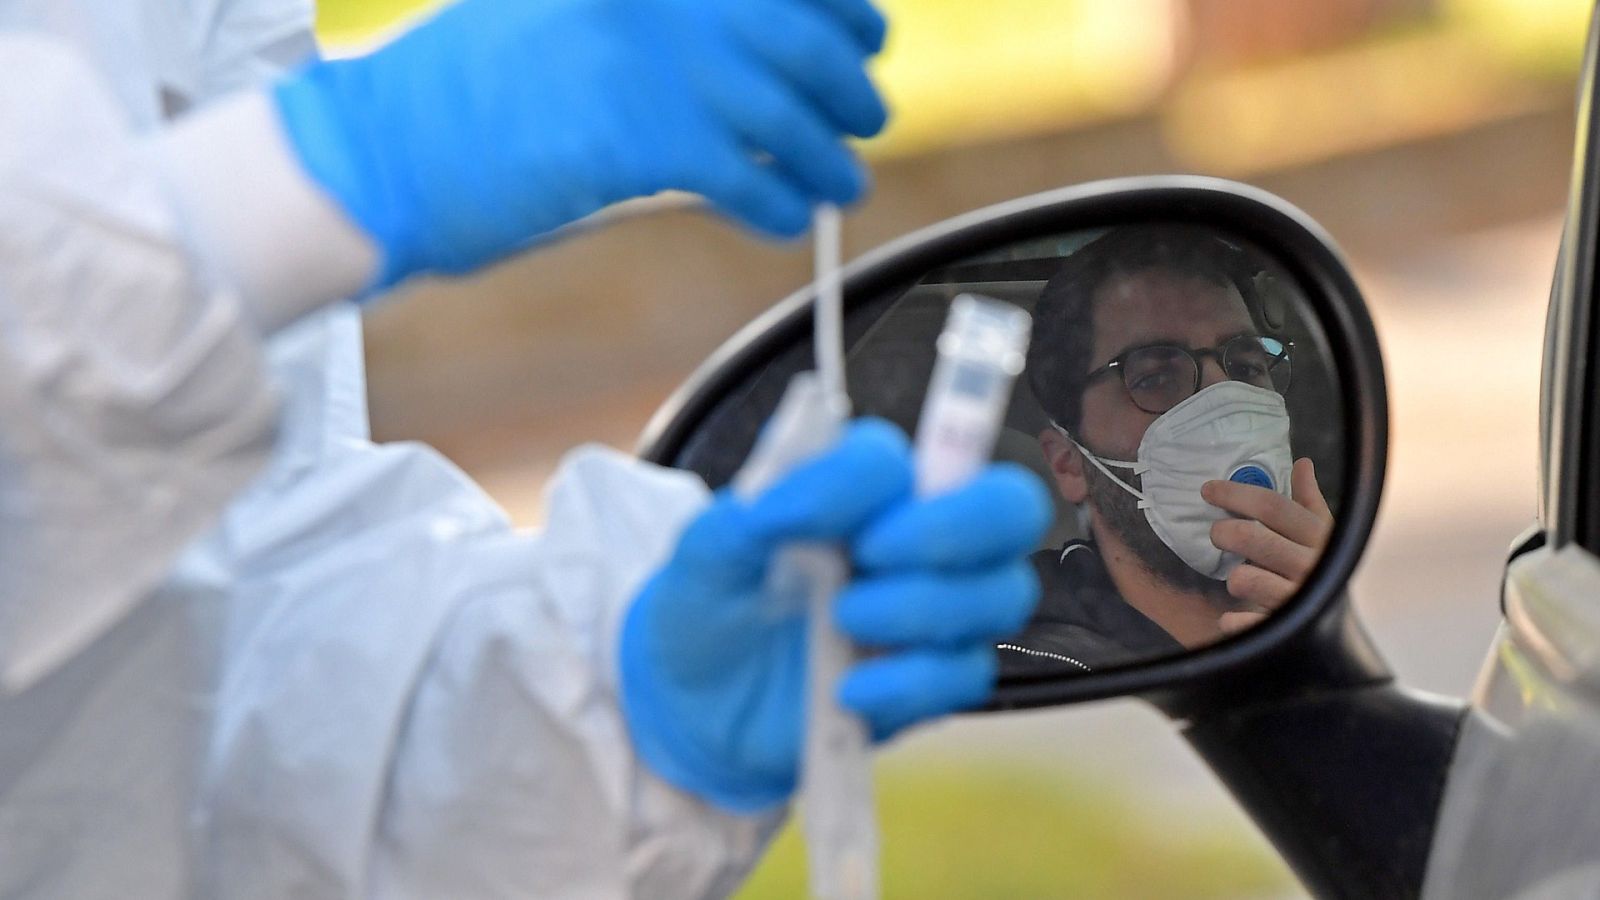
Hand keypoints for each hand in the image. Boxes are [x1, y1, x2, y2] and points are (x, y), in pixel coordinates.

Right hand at [273, 0, 888, 286]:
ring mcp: (647, 55)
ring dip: (827, 151)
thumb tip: (751, 42)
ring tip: (840, 181)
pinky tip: (782, 217)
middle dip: (847, 80)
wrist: (382, 146)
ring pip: (786, 106)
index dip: (839, 5)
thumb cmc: (465, 91)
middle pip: (798, 30)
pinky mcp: (638, 134)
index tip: (864, 35)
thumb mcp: (560, 10)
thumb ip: (654, 17)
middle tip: (863, 115)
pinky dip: (778, 201)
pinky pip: (748, 173)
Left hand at [619, 420, 1049, 811]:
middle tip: (872, 553)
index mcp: (870, 484)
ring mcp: (941, 608)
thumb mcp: (705, 550)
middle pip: (1009, 505)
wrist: (697, 704)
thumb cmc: (712, 604)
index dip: (861, 478)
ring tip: (843, 621)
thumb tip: (793, 500)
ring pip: (1001, 592)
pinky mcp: (937, 679)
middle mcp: (922, 534)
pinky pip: (967, 673)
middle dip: (949, 527)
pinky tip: (848, 689)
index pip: (910, 448)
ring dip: (922, 606)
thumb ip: (753, 507)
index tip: (787, 517)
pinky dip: (909, 682)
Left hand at [1203, 458, 1332, 633]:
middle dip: (1223, 532)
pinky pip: (1240, 622)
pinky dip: (1231, 620)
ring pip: (1242, 578)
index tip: (1207, 490)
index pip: (1271, 506)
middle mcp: (1310, 567)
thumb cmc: (1325, 570)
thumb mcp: (1324, 534)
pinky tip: (1235, 616)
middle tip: (1218, 535)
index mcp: (1319, 538)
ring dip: (1235, 578)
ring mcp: (1296, 600)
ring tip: (1243, 580)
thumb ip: (1309, 501)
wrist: (1340, 628)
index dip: (1234, 493)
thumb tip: (1302, 463)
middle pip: (1250, 536)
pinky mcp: (1281, 629)